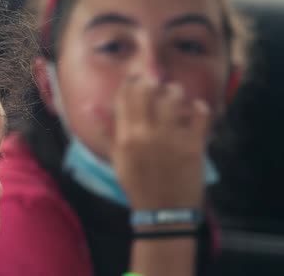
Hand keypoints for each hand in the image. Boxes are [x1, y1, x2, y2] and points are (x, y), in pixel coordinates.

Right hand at [111, 77, 208, 209]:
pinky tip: (195, 109)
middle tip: (157, 85)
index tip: (137, 80)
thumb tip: (91, 107)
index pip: (126, 96)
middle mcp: (146, 133)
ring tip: (175, 96)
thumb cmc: (137, 184)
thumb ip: (105, 130)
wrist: (163, 212)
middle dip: (153, 82)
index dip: (131, 82)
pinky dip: (199, 106)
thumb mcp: (116, 158)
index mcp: (125, 136)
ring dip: (175, 91)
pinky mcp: (194, 145)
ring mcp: (171, 138)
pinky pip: (200, 114)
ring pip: (174, 97)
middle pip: (148, 90)